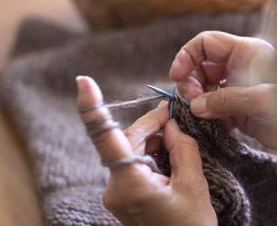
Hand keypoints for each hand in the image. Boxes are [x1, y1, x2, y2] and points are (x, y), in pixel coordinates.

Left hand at [76, 76, 216, 225]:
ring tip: (177, 138)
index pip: (106, 140)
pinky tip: (169, 151)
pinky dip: (150, 152)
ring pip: (130, 150)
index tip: (83, 82)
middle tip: (173, 115)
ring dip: (152, 139)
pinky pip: (134, 162)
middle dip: (150, 125)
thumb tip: (172, 126)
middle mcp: (115, 188)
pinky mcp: (124, 193)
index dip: (93, 109)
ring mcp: (117, 192)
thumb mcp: (194, 186)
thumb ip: (183, 149)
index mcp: (130, 185)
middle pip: (126, 140)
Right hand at [169, 31, 276, 149]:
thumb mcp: (258, 98)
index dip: (186, 55)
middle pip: (201, 67)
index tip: (175, 75)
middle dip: (192, 82)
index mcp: (245, 53)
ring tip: (203, 116)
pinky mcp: (241, 111)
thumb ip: (224, 100)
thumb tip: (195, 107)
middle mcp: (239, 68)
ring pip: (207, 89)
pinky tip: (220, 127)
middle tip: (193, 102)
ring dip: (199, 102)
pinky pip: (216, 110)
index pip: (206, 43)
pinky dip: (211, 117)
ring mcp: (239, 90)